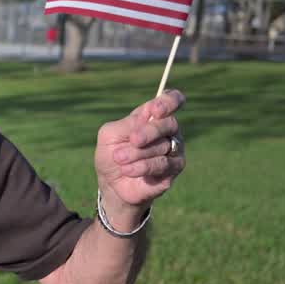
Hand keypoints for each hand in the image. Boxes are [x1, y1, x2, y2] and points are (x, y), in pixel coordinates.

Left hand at [94, 89, 186, 223]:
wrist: (112, 184)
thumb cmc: (111, 154)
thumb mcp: (110, 135)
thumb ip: (127, 124)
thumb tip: (147, 118)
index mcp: (152, 116)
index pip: (171, 100)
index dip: (169, 101)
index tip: (156, 110)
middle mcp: (168, 131)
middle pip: (169, 123)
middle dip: (149, 132)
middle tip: (133, 140)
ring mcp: (174, 149)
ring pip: (163, 146)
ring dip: (137, 153)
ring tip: (120, 159)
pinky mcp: (174, 169)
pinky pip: (163, 164)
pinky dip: (142, 167)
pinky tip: (127, 170)